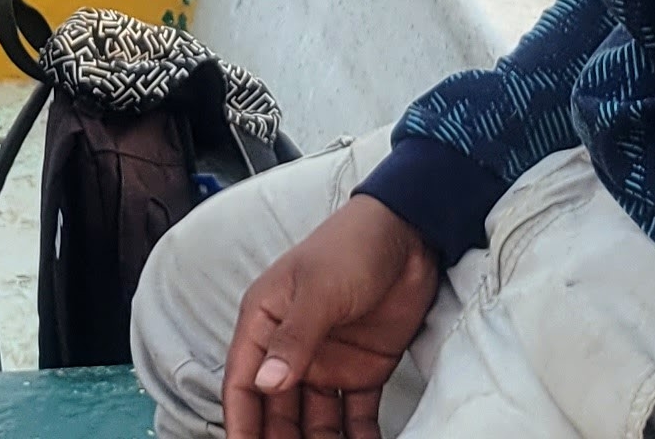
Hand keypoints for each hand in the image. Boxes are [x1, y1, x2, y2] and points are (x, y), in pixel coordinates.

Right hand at [224, 195, 438, 438]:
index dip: (241, 423)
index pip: (243, 383)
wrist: (413, 235)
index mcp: (265, 323)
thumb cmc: (353, 245)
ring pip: (313, 421)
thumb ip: (294, 338)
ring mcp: (327, 363)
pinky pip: (354, 418)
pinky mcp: (363, 372)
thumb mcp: (319, 289)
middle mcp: (291, 349)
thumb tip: (265, 383)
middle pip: (276, 411)